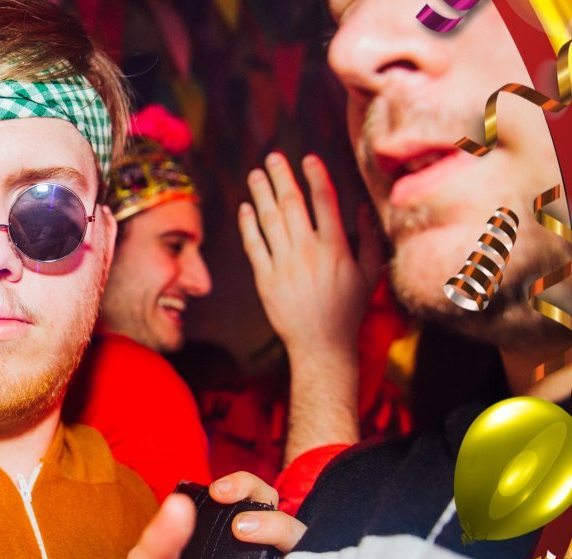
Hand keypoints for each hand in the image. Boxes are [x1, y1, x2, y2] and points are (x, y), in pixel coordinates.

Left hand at [238, 152, 382, 356]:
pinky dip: (248, 226)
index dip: (315, 176)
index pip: (324, 202)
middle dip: (282, 178)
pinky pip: (254, 247)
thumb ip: (370, 238)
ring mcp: (284, 265)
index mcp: (335, 248)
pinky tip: (244, 208)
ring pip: (269, 222)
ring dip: (261, 195)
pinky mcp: (265, 279)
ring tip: (256, 174)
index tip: (307, 158)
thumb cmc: (348, 309)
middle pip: (291, 205)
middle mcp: (307, 252)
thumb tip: (362, 206)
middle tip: (273, 157)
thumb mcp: (370, 274)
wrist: (320, 343)